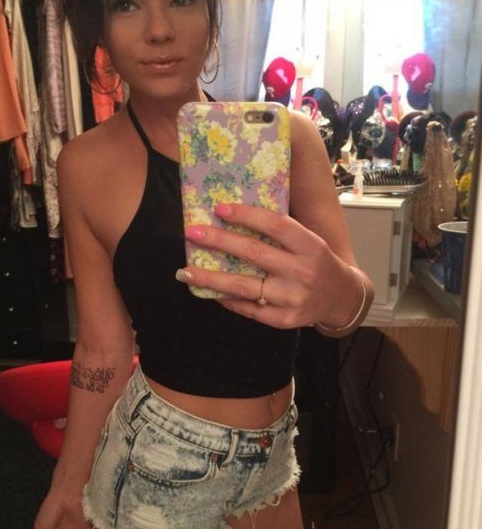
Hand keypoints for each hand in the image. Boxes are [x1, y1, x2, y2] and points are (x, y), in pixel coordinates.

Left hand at [177, 202, 362, 329]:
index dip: (247, 215)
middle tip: (192, 232)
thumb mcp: (310, 241)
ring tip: (185, 271)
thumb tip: (234, 215)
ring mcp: (293, 298)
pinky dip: (227, 300)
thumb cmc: (319, 262)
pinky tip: (210, 292)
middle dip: (219, 241)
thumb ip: (282, 232)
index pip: (276, 225)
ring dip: (210, 278)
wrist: (342, 298)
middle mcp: (302, 272)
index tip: (219, 208)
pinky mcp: (284, 320)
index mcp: (312, 246)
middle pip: (254, 253)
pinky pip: (249, 309)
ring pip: (244, 286)